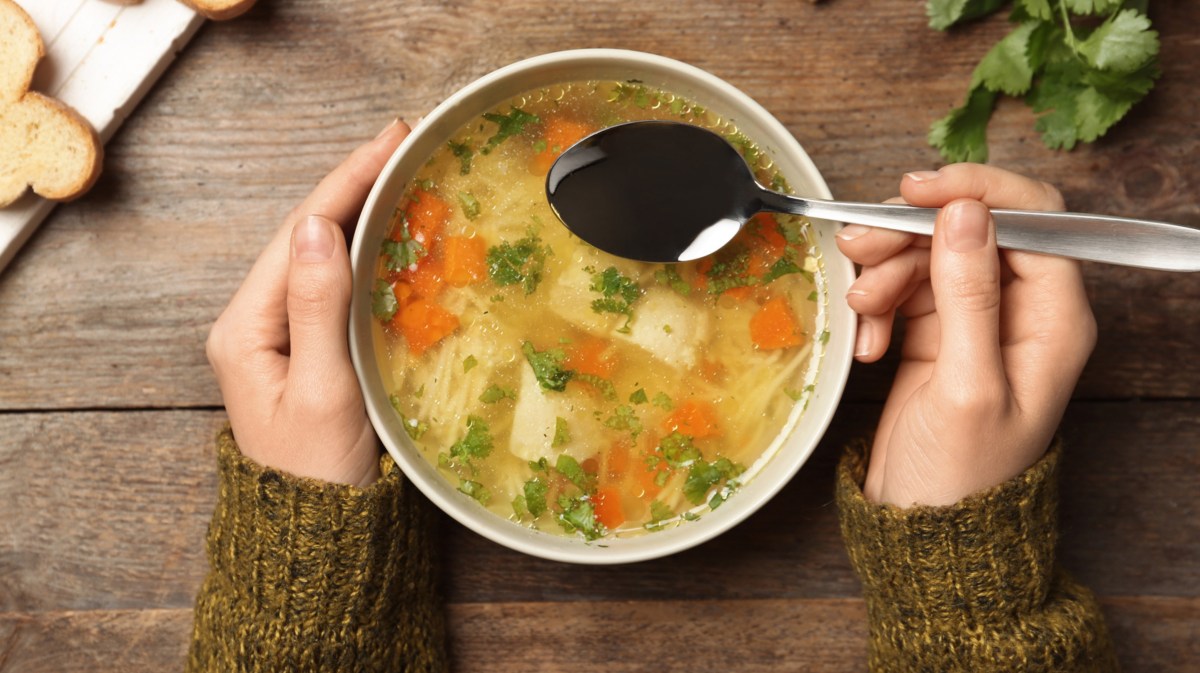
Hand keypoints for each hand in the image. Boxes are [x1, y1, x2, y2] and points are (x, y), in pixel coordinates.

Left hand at [206, 120, 410, 486]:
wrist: (320, 537)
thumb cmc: (320, 475)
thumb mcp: (321, 391)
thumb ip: (318, 308)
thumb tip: (317, 227)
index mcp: (247, 327)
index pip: (299, 232)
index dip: (345, 180)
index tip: (389, 139)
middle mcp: (256, 322)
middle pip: (306, 235)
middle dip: (354, 185)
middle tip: (404, 143)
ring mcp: (281, 335)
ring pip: (322, 255)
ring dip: (361, 212)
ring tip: (402, 173)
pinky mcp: (309, 350)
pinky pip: (336, 285)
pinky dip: (367, 252)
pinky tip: (394, 233)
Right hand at [835, 164, 1095, 506]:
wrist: (925, 528)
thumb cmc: (961, 474)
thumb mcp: (967, 385)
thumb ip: (968, 294)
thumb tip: (964, 213)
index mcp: (1055, 318)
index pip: (1032, 218)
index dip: (973, 194)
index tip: (914, 192)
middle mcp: (1021, 309)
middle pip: (970, 230)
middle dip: (911, 234)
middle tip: (858, 247)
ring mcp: (977, 319)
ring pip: (929, 255)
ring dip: (885, 272)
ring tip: (860, 311)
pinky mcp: (938, 333)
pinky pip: (904, 289)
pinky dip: (878, 307)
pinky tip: (869, 344)